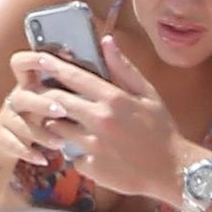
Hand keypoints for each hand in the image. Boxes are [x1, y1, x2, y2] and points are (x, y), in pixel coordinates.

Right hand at [0, 62, 66, 172]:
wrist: (14, 143)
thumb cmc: (44, 116)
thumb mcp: (54, 99)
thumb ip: (71, 85)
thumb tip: (95, 61)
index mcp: (29, 84)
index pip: (21, 63)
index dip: (33, 60)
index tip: (52, 63)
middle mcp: (16, 98)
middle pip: (23, 96)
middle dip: (42, 103)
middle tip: (62, 111)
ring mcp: (7, 119)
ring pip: (18, 123)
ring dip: (39, 133)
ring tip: (60, 143)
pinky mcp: (1, 138)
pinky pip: (11, 145)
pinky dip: (28, 152)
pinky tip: (43, 159)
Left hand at [12, 36, 184, 199]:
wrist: (172, 171)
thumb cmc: (161, 130)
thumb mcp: (148, 94)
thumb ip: (124, 68)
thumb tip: (106, 40)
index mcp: (114, 98)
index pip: (73, 76)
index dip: (52, 66)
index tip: (39, 60)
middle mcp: (99, 120)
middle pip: (55, 101)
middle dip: (43, 96)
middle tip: (40, 95)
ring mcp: (93, 145)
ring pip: (56, 129)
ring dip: (55, 123)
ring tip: (63, 122)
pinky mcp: (90, 167)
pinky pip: (70, 155)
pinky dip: (73, 151)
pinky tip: (85, 149)